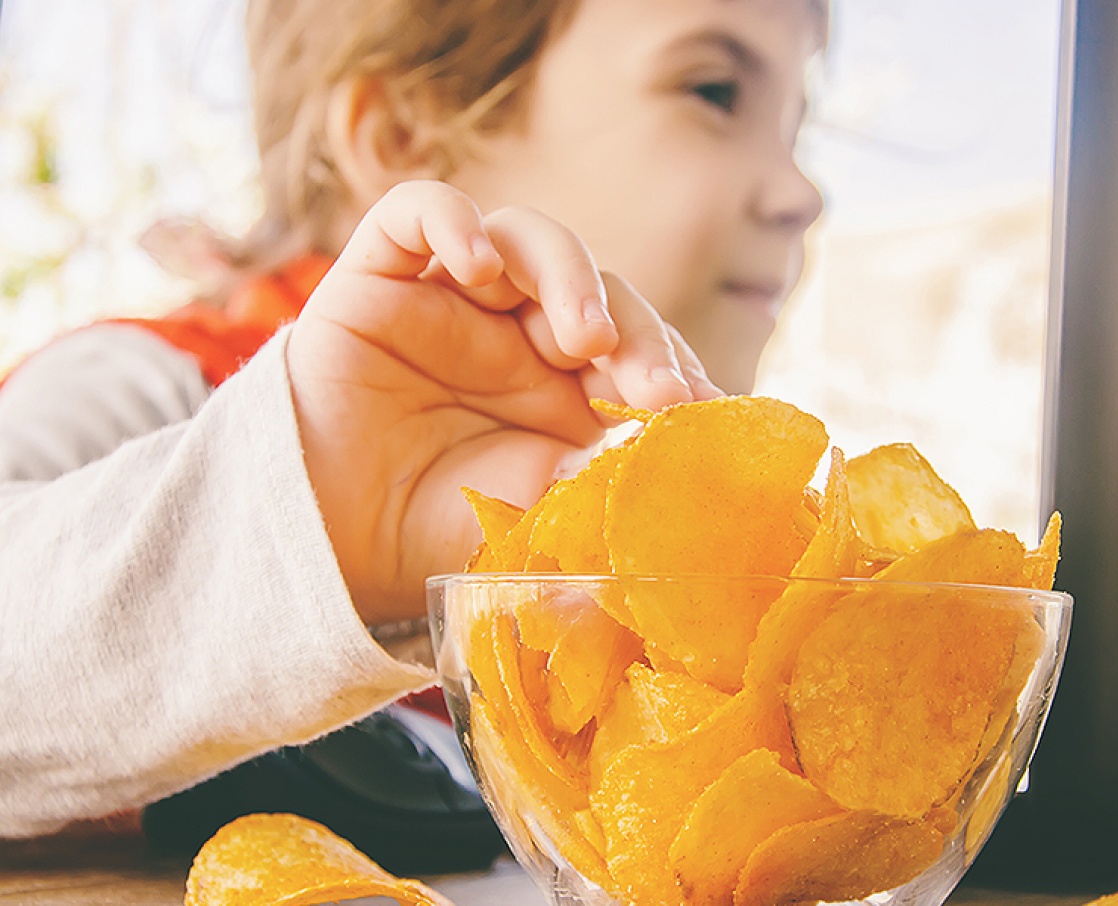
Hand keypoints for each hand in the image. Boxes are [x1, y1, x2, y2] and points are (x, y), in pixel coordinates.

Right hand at [285, 180, 718, 623]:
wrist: (330, 547)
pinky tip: (475, 261)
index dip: (673, 367)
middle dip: (636, 335)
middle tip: (654, 386)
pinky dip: (451, 220)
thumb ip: (606, 487)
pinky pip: (417, 214)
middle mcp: (520, 334)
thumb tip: (689, 476)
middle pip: (598, 292)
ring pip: (528, 240)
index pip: (640, 346)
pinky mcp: (380, 278)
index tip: (701, 412)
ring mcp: (454, 300)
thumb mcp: (543, 514)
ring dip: (568, 276)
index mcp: (569, 387)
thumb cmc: (440, 531)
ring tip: (583, 335)